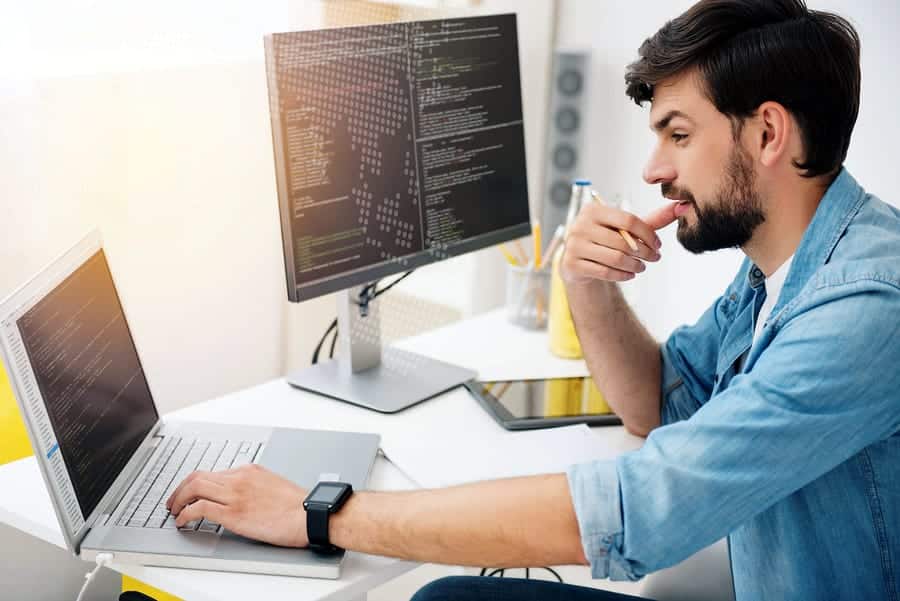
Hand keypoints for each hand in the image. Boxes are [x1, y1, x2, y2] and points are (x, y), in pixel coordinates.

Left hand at [166, 464, 308, 547]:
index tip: (190, 493)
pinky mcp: (233, 513)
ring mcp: (235, 495)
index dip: (196, 483)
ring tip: (174, 511)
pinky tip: (182, 521)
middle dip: (180, 488)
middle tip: (174, 501)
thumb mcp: (274, 485)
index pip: (213, 472)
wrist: (309, 514)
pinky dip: (185, 514)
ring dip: (178, 499)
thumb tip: (242, 497)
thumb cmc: (298, 506)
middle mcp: (239, 478)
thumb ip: (254, 486)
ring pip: (193, 488)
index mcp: (249, 471)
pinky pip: (198, 509)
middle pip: (197, 476)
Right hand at [560, 202, 677, 284]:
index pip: (628, 220)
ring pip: (615, 258)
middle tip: (654, 258)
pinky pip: (604, 272)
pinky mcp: (571, 264)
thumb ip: (651, 220)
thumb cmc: (604, 240)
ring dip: (635, 265)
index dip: (648, 234)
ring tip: (642, 267)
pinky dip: (622, 275)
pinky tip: (630, 275)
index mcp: (593, 210)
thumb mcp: (625, 229)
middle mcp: (580, 225)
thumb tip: (682, 207)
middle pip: (622, 241)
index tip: (658, 245)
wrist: (578, 260)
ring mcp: (573, 245)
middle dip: (644, 252)